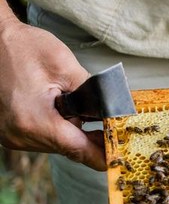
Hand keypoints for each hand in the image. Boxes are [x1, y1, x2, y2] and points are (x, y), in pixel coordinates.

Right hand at [0, 18, 105, 169]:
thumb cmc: (24, 47)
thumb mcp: (66, 66)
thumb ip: (94, 94)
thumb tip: (115, 113)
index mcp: (34, 121)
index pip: (80, 150)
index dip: (104, 154)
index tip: (122, 156)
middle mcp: (19, 135)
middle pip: (70, 149)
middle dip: (90, 138)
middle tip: (112, 127)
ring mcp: (12, 137)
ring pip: (57, 145)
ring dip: (72, 132)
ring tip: (74, 107)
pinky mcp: (10, 133)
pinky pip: (43, 138)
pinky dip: (57, 128)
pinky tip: (60, 111)